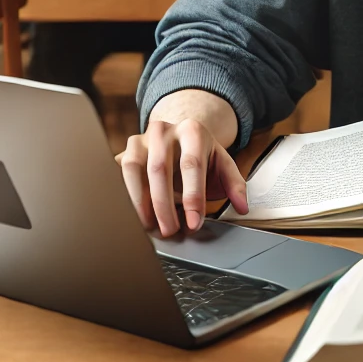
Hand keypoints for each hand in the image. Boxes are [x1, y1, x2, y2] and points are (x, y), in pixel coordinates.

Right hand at [116, 118, 248, 236]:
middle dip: (164, 205)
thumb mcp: (222, 164)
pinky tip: (133, 216)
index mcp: (192, 130)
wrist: (178, 136)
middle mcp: (164, 130)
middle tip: (170, 231)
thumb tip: (243, 207)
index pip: (191, 164)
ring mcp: (141, 138)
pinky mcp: (125, 150)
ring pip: (134, 168)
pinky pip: (119, 173)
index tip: (193, 223)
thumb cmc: (200, 154)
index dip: (192, 197)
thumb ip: (235, 185)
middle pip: (160, 168)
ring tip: (150, 226)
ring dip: (139, 202)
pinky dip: (125, 197)